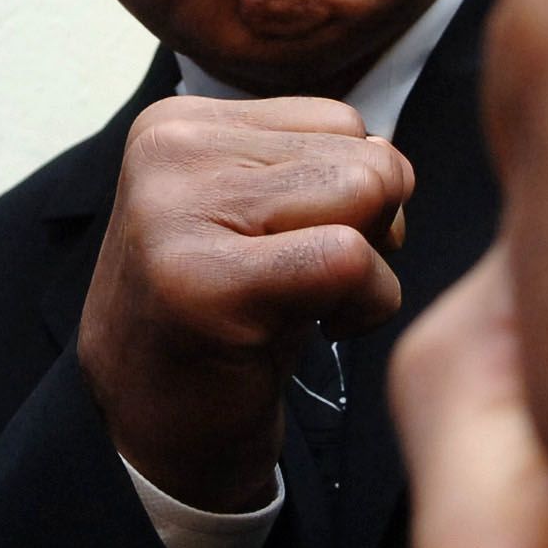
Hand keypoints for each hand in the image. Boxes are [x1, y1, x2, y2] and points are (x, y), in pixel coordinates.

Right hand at [79, 95, 409, 510]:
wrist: (155, 425)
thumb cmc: (231, 316)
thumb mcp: (268, 214)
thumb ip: (325, 164)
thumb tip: (391, 158)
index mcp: (181, 123)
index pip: (342, 122)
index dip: (357, 193)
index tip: (304, 247)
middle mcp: (169, 150)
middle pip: (363, 156)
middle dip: (371, 227)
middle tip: (313, 284)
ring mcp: (176, 212)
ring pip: (364, 195)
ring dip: (371, 267)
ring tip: (310, 302)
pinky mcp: (202, 281)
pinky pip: (349, 258)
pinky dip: (368, 303)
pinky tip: (324, 330)